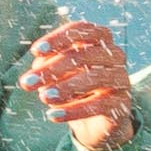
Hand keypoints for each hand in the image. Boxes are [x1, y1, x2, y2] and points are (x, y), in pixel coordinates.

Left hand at [21, 20, 135, 150]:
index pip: (82, 30)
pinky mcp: (123, 103)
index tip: (35, 51)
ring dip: (64, 88)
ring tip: (43, 98)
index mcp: (99, 40)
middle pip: (84, 56)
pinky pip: (100, 105)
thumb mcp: (56, 72)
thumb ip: (47, 64)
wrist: (96, 121)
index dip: (58, 38)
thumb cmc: (72, 85)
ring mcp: (121, 79)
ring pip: (94, 78)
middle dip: (52, 69)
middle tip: (27, 83)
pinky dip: (74, 110)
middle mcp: (115, 56)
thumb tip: (39, 66)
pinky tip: (53, 116)